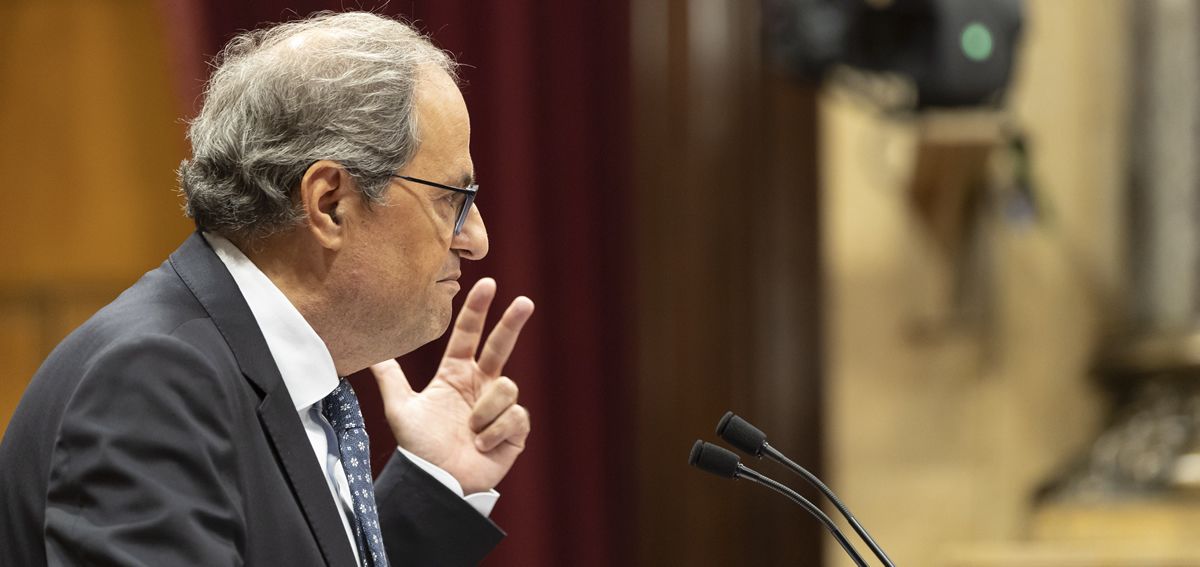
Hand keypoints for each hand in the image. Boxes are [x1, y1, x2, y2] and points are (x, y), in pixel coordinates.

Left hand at [371, 278, 533, 494]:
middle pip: (501, 346)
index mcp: (455, 375)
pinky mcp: (515, 429)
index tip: (487, 284)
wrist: (436, 482)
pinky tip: (482, 444)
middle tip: (524, 301)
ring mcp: (499, 407)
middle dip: (512, 322)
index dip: (477, 310)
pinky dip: (494, 431)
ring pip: (505, 387)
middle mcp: (480, 385)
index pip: (468, 335)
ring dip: (484, 411)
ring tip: (470, 432)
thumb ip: (389, 377)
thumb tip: (370, 350)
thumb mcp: (400, 408)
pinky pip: (514, 415)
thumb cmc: (419, 448)